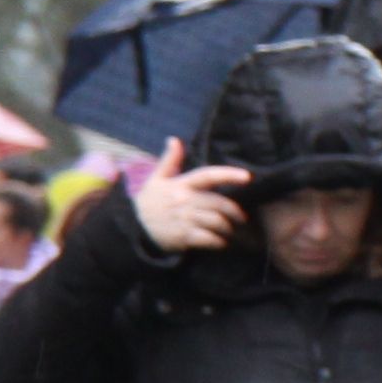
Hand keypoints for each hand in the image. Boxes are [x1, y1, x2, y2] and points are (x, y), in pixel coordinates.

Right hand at [129, 140, 250, 255]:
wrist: (133, 228)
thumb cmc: (149, 202)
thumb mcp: (156, 179)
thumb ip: (169, 160)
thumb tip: (174, 139)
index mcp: (181, 184)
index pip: (208, 175)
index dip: (229, 175)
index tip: (248, 177)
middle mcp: (185, 200)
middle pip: (219, 203)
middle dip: (235, 212)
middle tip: (240, 218)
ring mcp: (184, 219)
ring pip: (217, 222)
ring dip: (227, 228)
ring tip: (229, 231)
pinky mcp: (183, 236)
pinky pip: (208, 239)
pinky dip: (218, 242)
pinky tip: (220, 243)